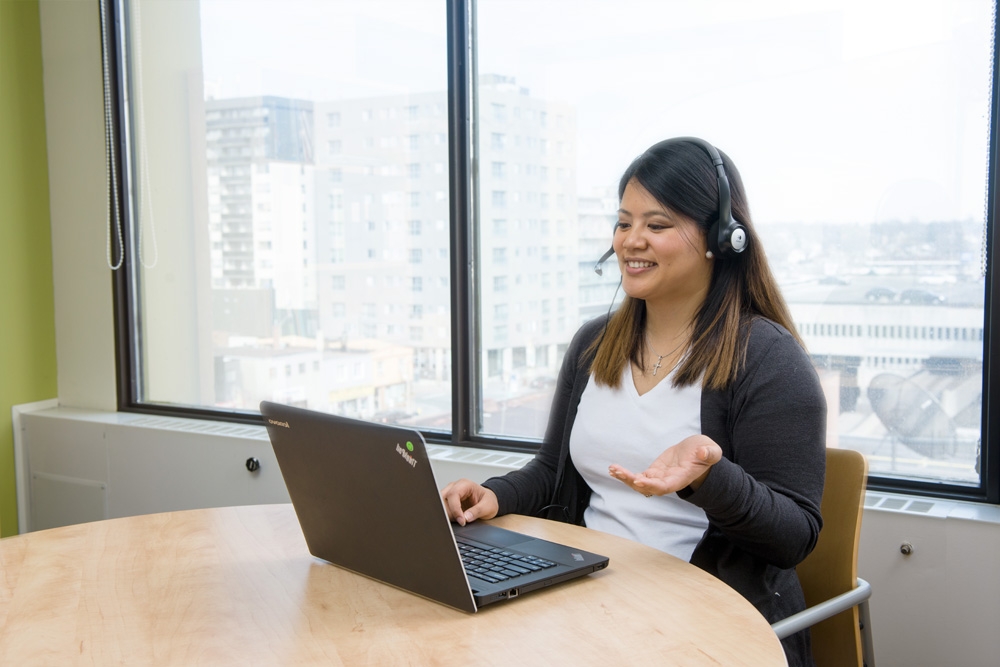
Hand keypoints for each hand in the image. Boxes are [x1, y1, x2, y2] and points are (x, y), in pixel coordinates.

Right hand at [441, 479, 498, 525]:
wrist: (488, 501)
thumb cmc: (488, 500)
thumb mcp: (488, 506)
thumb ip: (477, 511)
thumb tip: (466, 517)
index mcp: (465, 484)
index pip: (453, 494)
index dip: (455, 509)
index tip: (461, 520)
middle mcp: (455, 486)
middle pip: (443, 498)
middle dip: (449, 512)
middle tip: (459, 521)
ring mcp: (449, 493)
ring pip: (440, 504)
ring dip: (448, 514)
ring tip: (459, 519)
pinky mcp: (447, 501)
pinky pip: (442, 508)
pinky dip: (447, 516)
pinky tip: (456, 519)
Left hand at [608, 434, 722, 496]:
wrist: (699, 451)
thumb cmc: (705, 451)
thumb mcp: (712, 450)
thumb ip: (709, 453)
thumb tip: (702, 452)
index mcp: (681, 478)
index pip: (665, 486)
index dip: (651, 485)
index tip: (638, 480)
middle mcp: (668, 481)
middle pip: (648, 487)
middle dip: (632, 481)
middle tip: (619, 472)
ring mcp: (659, 477)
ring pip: (640, 483)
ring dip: (626, 478)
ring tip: (613, 469)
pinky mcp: (654, 472)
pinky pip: (638, 476)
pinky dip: (626, 474)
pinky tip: (613, 469)